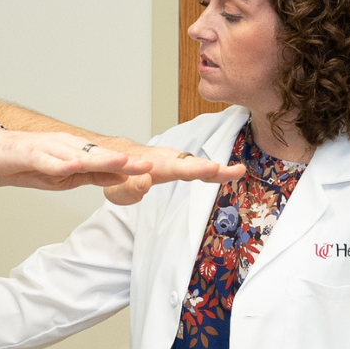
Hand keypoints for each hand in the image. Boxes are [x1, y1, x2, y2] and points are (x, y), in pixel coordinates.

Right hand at [0, 129, 152, 190]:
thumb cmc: (29, 163)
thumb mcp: (66, 176)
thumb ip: (93, 176)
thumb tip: (121, 178)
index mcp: (79, 153)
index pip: (111, 162)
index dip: (133, 167)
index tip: (155, 172)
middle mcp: (69, 147)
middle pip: (102, 156)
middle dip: (126, 162)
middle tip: (149, 167)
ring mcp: (50, 148)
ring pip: (80, 155)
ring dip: (102, 159)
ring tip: (123, 163)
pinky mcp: (30, 152)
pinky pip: (48, 160)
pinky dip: (62, 164)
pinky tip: (74, 166)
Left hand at [102, 145, 245, 204]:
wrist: (113, 160)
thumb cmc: (116, 178)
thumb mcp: (117, 189)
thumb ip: (130, 187)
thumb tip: (145, 181)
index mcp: (155, 166)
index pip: (177, 168)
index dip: (196, 169)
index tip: (213, 168)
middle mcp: (167, 159)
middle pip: (193, 165)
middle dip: (213, 168)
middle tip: (235, 171)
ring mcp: (174, 160)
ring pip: (197, 164)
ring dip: (216, 168)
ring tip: (236, 171)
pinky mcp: (177, 163)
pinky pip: (196, 166)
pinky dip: (211, 169)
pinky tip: (228, 172)